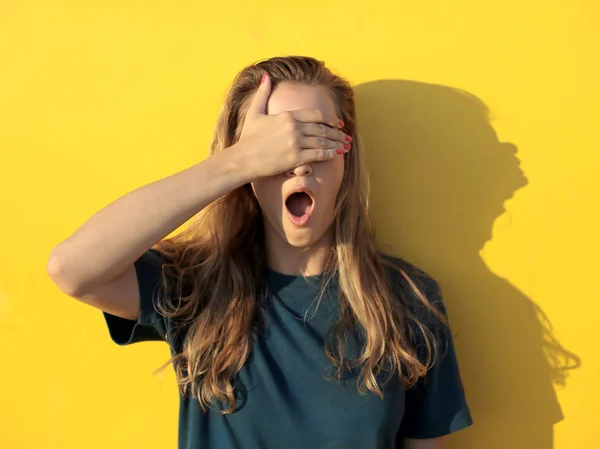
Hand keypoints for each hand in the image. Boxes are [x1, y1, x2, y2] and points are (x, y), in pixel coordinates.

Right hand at [234, 74, 351, 180]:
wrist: (242, 158)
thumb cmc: (247, 138)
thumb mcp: (254, 112)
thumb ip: (263, 93)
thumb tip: (267, 76)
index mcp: (288, 115)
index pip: (316, 115)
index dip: (329, 119)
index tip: (337, 123)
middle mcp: (294, 127)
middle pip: (322, 128)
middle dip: (336, 133)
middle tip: (345, 136)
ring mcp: (296, 142)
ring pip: (323, 141)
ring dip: (336, 143)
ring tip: (345, 146)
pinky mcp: (295, 157)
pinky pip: (319, 154)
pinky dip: (330, 153)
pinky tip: (337, 154)